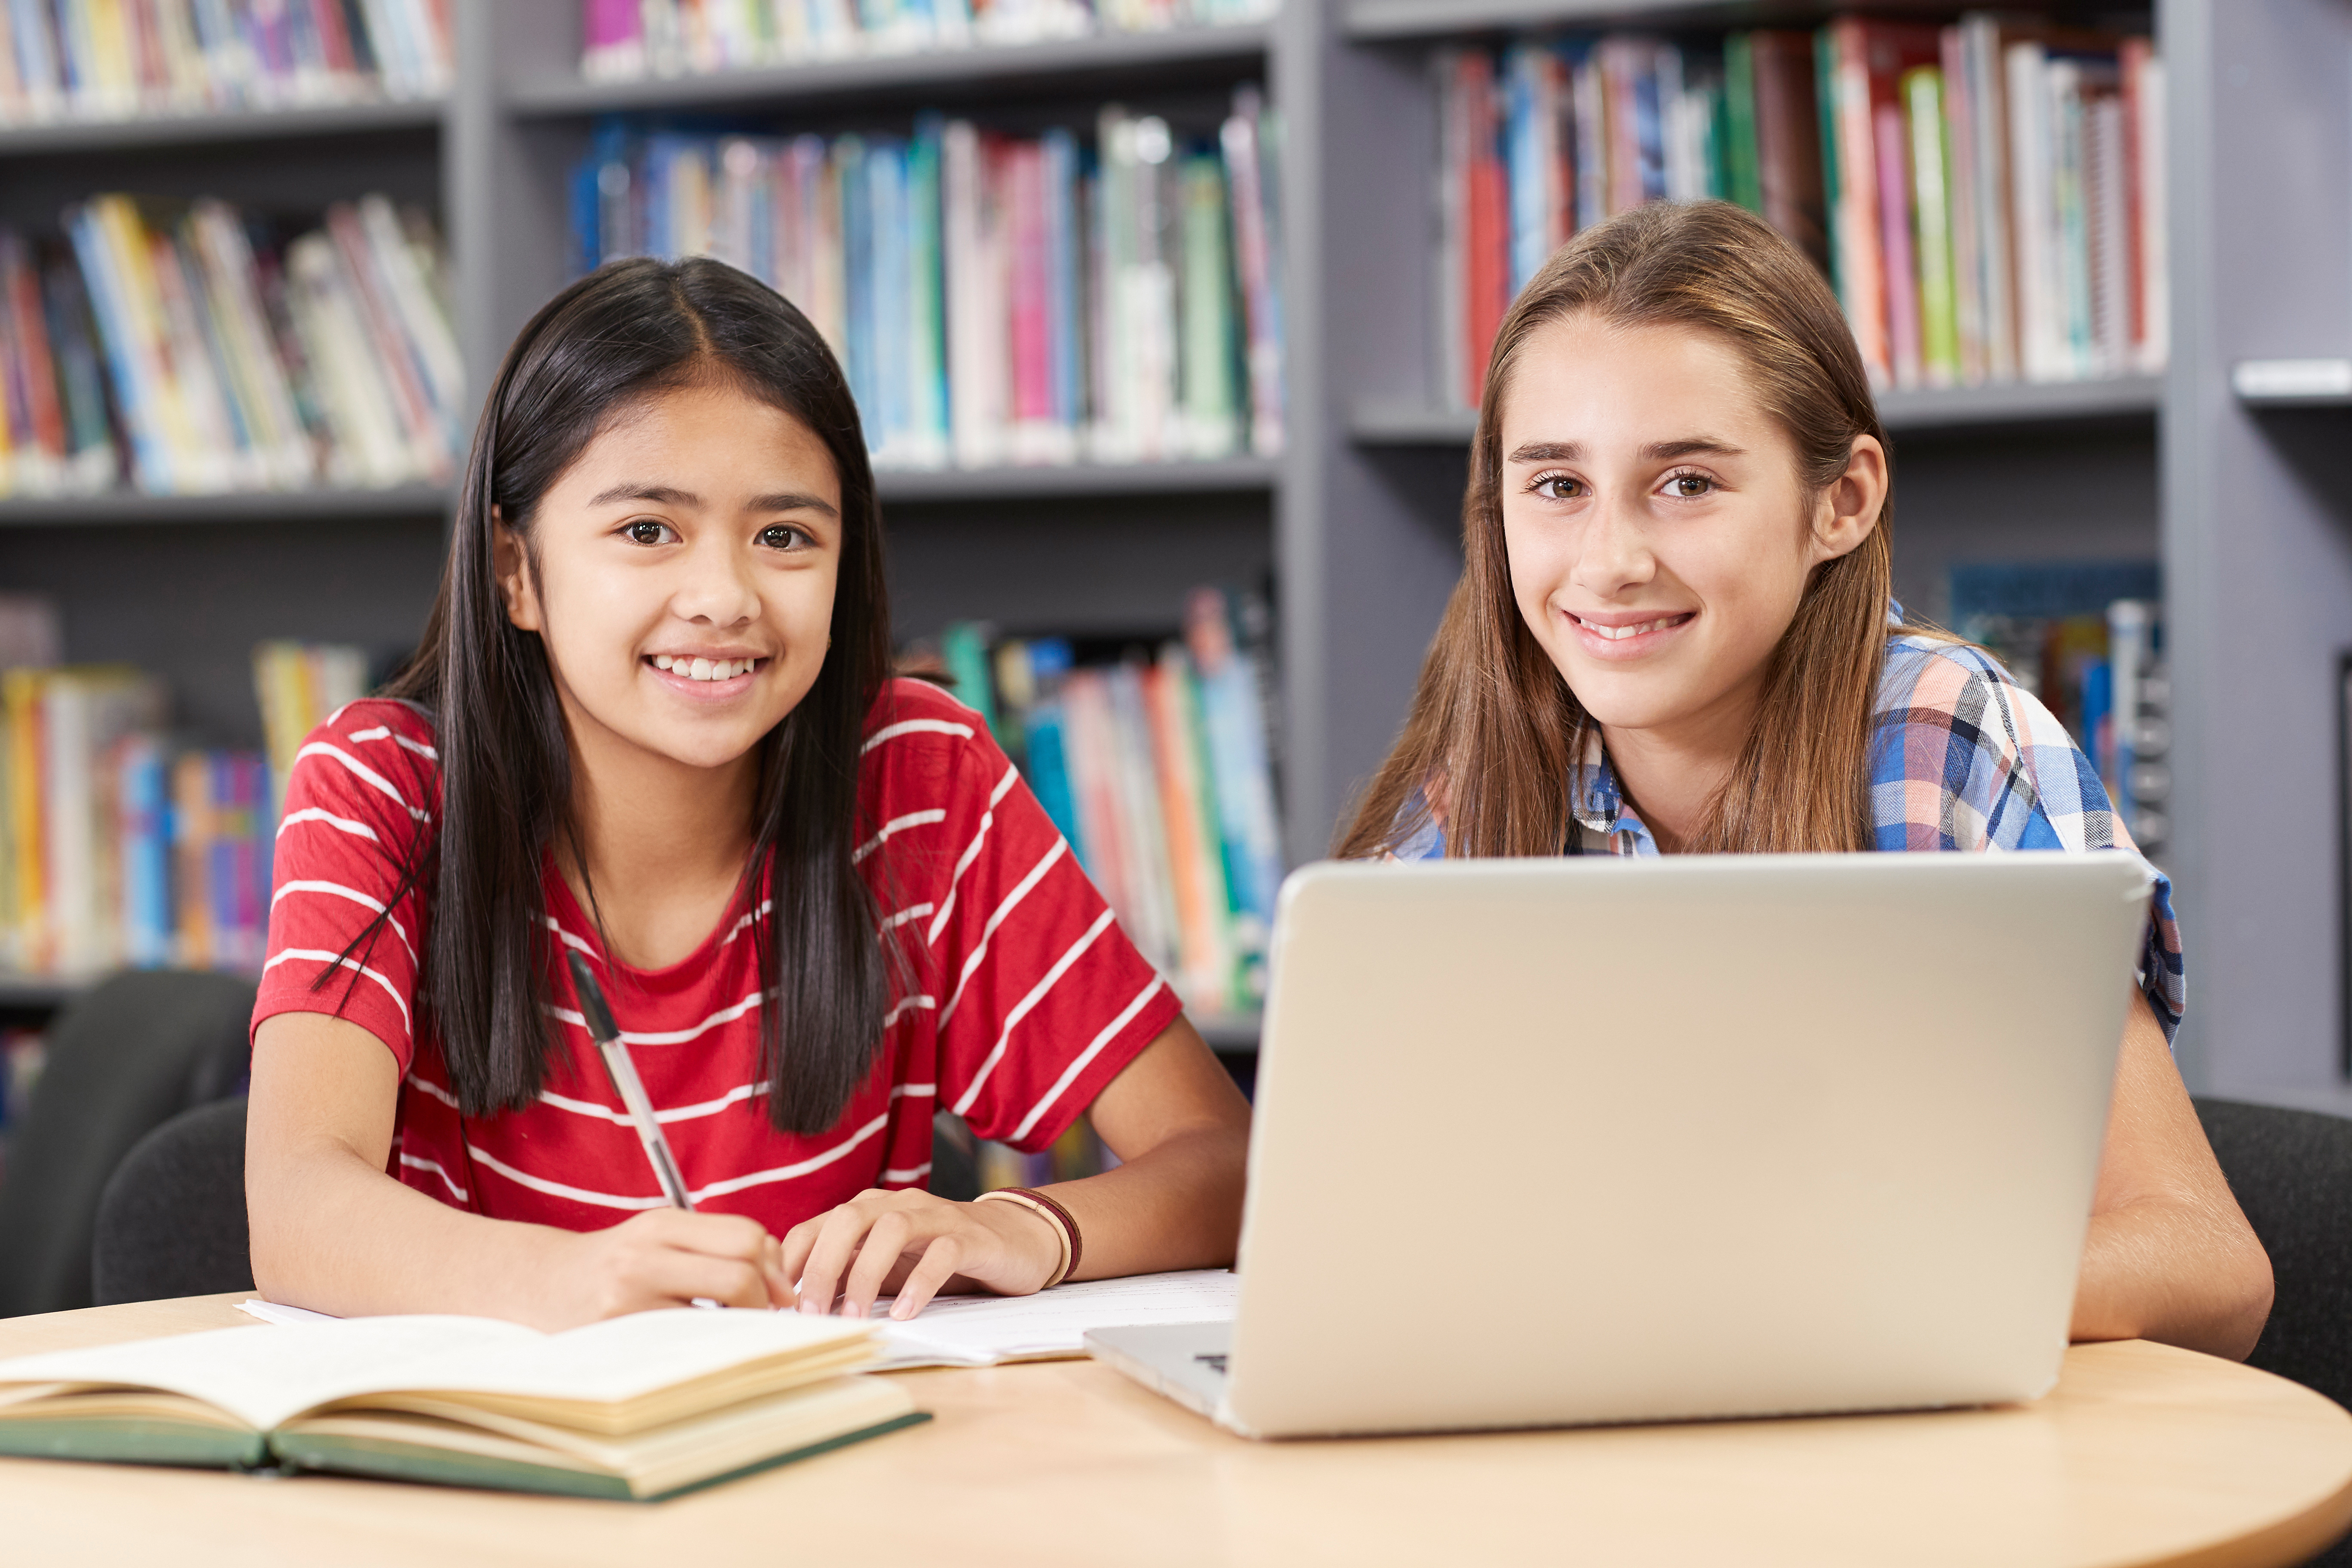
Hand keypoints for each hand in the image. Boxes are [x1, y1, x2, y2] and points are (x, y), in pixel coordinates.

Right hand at [543, 1210, 796, 1324]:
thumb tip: (779, 1278)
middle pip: (741, 1269)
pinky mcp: (618, 1330)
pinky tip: (704, 1347)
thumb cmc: (614, 1265)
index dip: (774, 1267)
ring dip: (741, 1325)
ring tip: (736, 1332)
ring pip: (719, 1309)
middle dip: (765, 1299)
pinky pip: (687, 1340)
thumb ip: (713, 1246)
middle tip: (765, 1318)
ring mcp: (629, 1293)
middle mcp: (646, 1252)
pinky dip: (708, 1345)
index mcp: (663, 1223)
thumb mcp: (657, 1238)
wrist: (539, 1283)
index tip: (779, 1292)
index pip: (746, 1235)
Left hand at [782, 1189, 1062, 1320]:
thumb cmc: (943, 1257)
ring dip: (866, 1275)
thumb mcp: (890, 1266)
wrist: (1017, 1241)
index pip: (818, 1225)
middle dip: (822, 1265)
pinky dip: (920, 1282)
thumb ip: (851, 1276)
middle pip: (848, 1219)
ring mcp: (937, 1217)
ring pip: (892, 1230)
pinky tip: (906, 1313)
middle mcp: (900, 1205)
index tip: (775, 1300)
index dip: (792, 1259)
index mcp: (871, 1211)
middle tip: (810, 1312)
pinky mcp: (971, 1237)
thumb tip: (800, 1308)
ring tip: (855, 1318)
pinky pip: (941, 1253)